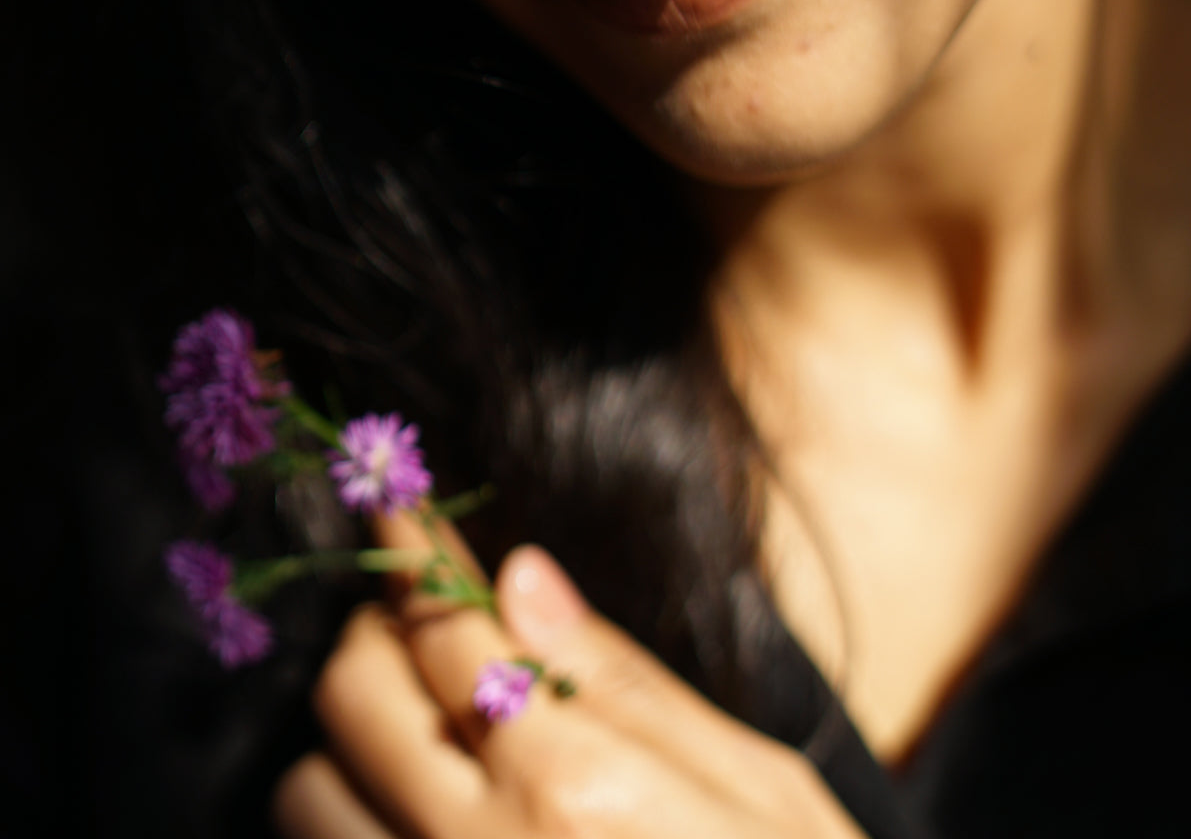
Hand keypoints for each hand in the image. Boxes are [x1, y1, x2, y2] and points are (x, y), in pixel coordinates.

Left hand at [272, 515, 865, 838]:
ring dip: (350, 739)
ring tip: (426, 725)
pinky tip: (421, 808)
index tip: (393, 505)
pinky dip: (353, 819)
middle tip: (424, 616)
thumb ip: (627, 681)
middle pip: (353, 698)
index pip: (447, 630)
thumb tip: (527, 575)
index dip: (412, 551)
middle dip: (377, 631)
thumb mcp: (759, 790)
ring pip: (307, 796)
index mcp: (574, 789)